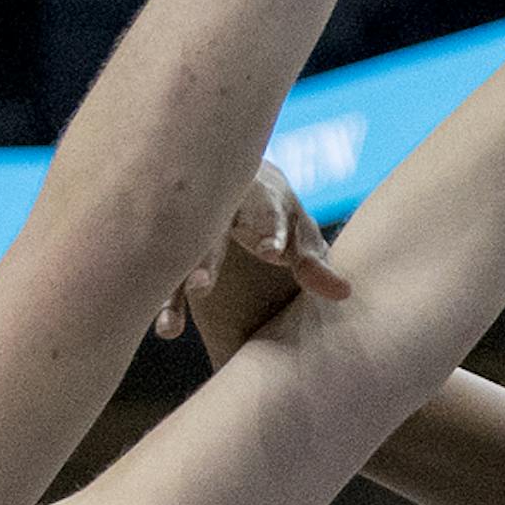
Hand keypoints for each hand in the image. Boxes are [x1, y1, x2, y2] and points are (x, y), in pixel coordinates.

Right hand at [154, 161, 349, 340]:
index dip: (269, 231)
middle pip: (210, 229)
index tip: (270, 252)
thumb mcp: (300, 233)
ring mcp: (188, 224)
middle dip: (206, 257)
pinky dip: (163, 299)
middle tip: (200, 286)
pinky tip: (165, 330)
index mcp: (259, 197)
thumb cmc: (274, 213)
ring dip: (173, 289)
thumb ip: (314, 263)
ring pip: (176, 252)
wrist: (228, 174)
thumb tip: (344, 293)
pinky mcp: (170, 246)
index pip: (266, 212)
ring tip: (170, 327)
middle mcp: (217, 206)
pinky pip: (160, 269)